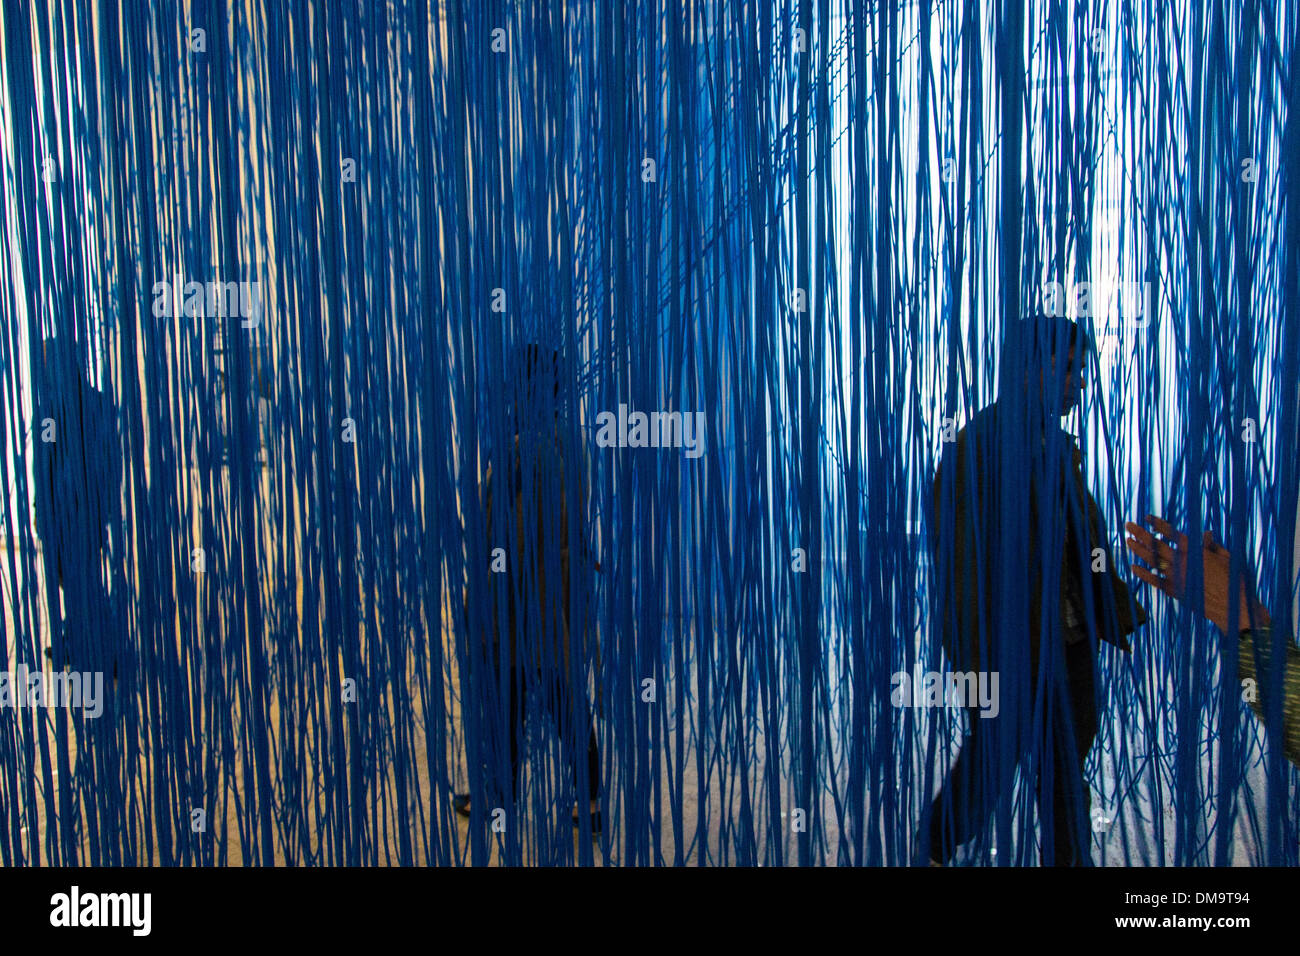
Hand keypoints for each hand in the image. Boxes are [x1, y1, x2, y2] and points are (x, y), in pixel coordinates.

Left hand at [1124, 515, 1267, 634]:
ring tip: (1128, 541)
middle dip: (1141, 533)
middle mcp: (1182, 562)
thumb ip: (1213, 545)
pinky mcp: (1174, 591)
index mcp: (1195, 551)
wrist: (1233, 608)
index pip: (1172, 534)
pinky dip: (1143, 573)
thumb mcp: (1227, 558)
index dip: (1158, 524)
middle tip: (1128, 524)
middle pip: (1157, 545)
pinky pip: (1154, 580)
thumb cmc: (1234, 580)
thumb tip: (1206, 533)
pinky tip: (1133, 567)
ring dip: (1138, 550)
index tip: (1147, 517)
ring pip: (1153, 560)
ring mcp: (1176, 577)